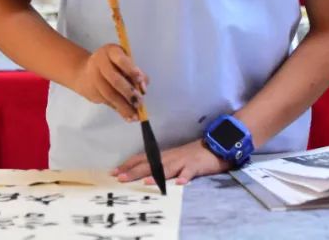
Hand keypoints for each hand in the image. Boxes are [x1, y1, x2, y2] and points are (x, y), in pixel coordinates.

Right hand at [73, 44, 147, 121]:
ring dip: (124, 106)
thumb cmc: (111, 65)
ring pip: (110, 94)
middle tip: (139, 101)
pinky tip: (128, 116)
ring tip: (136, 114)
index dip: (131, 70)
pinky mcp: (92, 91)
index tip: (140, 80)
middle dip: (128, 92)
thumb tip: (143, 87)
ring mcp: (94, 78)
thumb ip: (135, 72)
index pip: (120, 60)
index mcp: (110, 51)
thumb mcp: (123, 61)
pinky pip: (107, 102)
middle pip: (114, 79)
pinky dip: (119, 110)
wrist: (84, 73)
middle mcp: (100, 63)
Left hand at [115, 138, 230, 185]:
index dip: (128, 165)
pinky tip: (180, 182)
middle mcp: (170, 157)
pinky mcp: (196, 165)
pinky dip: (185, 176)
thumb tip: (142, 175)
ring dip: (156, 175)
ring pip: (167, 168)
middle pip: (150, 164)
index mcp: (163, 156)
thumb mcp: (173, 159)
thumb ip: (160, 166)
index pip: (142, 159)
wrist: (214, 146)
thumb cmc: (191, 155)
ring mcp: (183, 161)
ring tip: (145, 182)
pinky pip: (190, 171)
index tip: (114, 172)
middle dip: (134, 171)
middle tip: (120, 178)